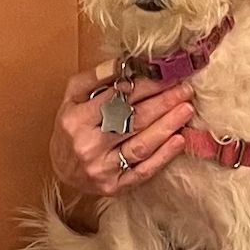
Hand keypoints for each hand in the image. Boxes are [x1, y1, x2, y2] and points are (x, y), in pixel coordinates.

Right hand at [50, 62, 195, 208]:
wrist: (62, 169)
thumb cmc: (71, 127)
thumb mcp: (73, 97)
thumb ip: (94, 78)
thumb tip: (122, 62)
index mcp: (77, 119)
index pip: (118, 97)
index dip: (145, 84)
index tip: (167, 74)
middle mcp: (88, 145)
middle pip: (132, 120)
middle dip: (163, 102)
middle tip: (185, 89)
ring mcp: (102, 168)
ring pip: (141, 145)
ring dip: (167, 126)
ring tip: (187, 109)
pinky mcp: (114, 186)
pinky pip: (143, 171)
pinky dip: (163, 156)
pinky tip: (179, 140)